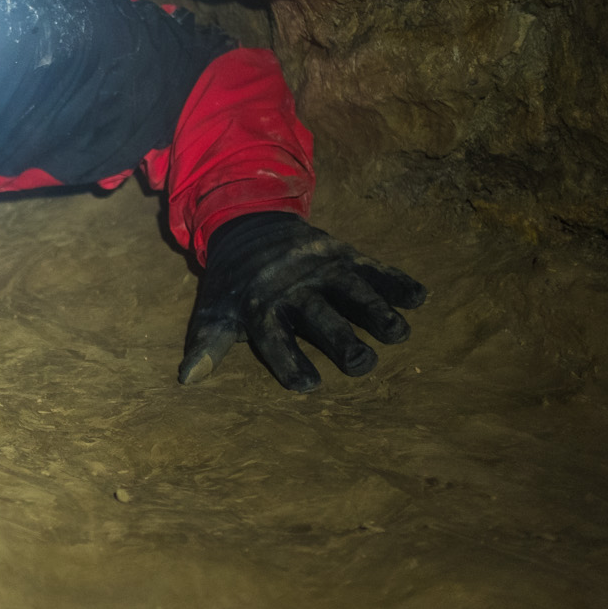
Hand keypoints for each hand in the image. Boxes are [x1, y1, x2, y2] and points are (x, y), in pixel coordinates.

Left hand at [178, 211, 426, 392]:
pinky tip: (419, 297)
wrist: (249, 224)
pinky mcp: (344, 254)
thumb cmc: (235, 283)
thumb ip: (208, 345)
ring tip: (398, 333)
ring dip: (375, 310)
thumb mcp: (215, 311)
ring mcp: (321, 269)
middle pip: (319, 317)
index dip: (288, 360)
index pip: (274, 339)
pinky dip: (395, 280)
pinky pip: (373, 268)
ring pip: (351, 291)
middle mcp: (294, 288)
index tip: (306, 384)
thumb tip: (187, 379)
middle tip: (361, 363)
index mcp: (260, 306)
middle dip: (339, 339)